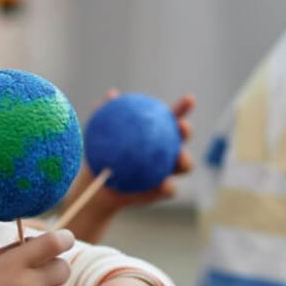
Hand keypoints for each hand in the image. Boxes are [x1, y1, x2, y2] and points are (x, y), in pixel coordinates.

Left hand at [76, 90, 195, 210]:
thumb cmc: (100, 154)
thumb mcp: (98, 133)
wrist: (96, 185)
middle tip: (182, 126)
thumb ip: (105, 113)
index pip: (173, 116)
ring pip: (185, 165)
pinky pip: (169, 189)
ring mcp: (167, 170)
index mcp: (157, 132)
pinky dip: (169, 186)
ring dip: (186, 160)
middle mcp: (166, 150)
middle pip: (183, 138)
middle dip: (186, 130)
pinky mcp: (163, 190)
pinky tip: (164, 184)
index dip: (183, 107)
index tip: (189, 99)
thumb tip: (112, 95)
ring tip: (179, 157)